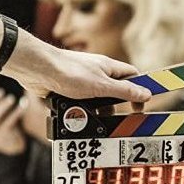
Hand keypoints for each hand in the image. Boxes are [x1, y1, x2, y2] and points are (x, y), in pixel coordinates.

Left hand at [2, 37, 150, 102]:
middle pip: (115, 91)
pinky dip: (81, 109)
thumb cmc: (68, 71)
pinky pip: (82, 102)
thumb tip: (146, 94)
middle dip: (115, 105)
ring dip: (97, 109)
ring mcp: (83, 80)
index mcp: (108, 67)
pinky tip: (77, 114)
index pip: (133, 76)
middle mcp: (97, 72)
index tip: (139, 105)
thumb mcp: (102, 86)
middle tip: (113, 116)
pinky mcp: (69, 88)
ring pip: (98, 99)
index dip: (139, 90)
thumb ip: (124, 91)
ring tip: (91, 116)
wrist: (37, 70)